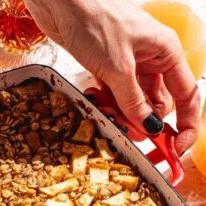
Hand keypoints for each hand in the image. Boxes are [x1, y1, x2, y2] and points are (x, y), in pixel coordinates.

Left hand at [24, 0, 200, 152]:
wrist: (62, 2)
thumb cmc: (95, 21)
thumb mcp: (118, 68)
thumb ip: (133, 101)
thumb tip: (149, 128)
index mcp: (166, 53)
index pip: (187, 95)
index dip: (186, 124)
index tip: (176, 148)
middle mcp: (151, 59)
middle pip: (156, 103)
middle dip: (142, 121)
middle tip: (125, 132)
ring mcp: (128, 63)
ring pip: (132, 101)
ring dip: (119, 113)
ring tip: (103, 109)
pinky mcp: (106, 66)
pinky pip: (112, 94)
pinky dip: (105, 101)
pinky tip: (94, 98)